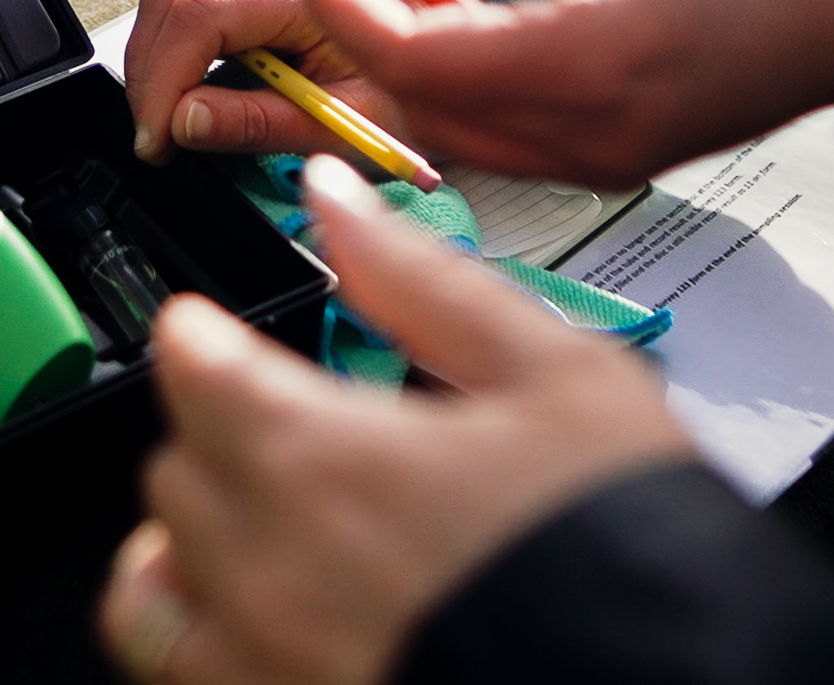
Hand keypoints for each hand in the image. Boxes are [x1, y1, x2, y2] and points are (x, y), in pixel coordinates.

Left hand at [99, 157, 694, 684]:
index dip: (202, 334)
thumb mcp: (555, 376)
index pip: (193, 367)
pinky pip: (176, 667)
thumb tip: (338, 198)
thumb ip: (426, 282)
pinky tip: (249, 610)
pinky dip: (191, 627)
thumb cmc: (624, 548)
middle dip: (215, 427)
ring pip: (154, 579)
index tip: (216, 330)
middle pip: (176, 467)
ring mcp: (262, 661)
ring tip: (257, 519)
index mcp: (322, 458)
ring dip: (189, 534)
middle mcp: (268, 568)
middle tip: (281, 420)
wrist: (678, 684)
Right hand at [121, 0, 417, 166]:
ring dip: (160, 57)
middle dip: (149, 68)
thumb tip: (181, 121)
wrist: (462, 70)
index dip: (163, 77)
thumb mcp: (345, 125)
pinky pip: (201, 2)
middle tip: (154, 137)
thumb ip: (259, 122)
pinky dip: (180, 48)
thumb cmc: (419, 97)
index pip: (203, 14)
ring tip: (170, 122)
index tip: (155, 138)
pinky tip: (189, 93)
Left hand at [288, 0, 833, 189]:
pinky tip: (444, 37)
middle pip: (414, 114)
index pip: (413, 57)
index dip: (341, 6)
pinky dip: (448, 96)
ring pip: (445, 140)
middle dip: (345, 52)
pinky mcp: (608, 169)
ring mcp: (599, 167)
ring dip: (391, 79)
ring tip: (372, 10)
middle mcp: (587, 137)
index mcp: (589, 62)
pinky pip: (493, 146)